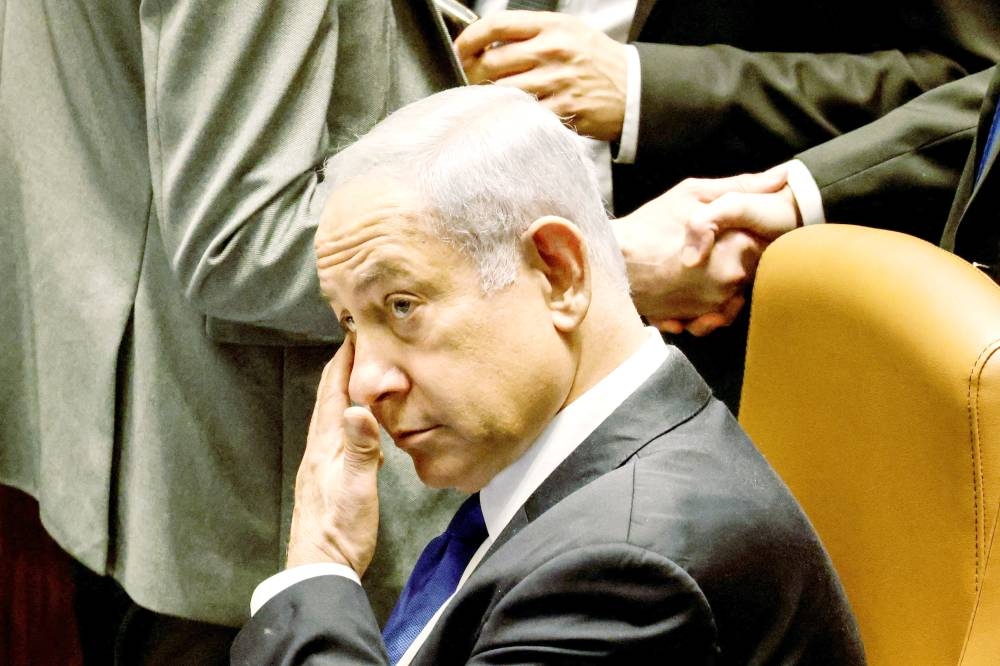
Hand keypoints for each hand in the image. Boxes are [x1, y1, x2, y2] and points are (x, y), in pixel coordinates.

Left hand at [286, 340, 383, 574]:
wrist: (320, 570)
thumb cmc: (340, 531)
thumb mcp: (356, 489)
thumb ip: (360, 449)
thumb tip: (358, 407)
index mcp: (324, 447)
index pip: (332, 394)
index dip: (342, 363)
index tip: (353, 334)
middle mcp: (318, 451)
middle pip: (328, 401)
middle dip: (341, 370)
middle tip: (355, 345)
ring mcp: (320, 467)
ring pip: (331, 418)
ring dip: (343, 393)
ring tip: (358, 377)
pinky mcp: (326, 480)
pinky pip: (337, 437)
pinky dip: (347, 419)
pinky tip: (357, 427)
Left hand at [456, 11, 627, 140]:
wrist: (633, 89)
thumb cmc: (596, 61)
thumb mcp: (568, 32)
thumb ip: (531, 33)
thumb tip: (488, 43)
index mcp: (551, 26)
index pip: (497, 25)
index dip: (470, 38)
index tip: (460, 49)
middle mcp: (552, 50)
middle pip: (492, 62)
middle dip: (473, 74)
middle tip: (471, 82)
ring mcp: (557, 81)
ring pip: (503, 91)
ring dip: (490, 98)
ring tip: (491, 101)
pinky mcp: (562, 109)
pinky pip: (523, 114)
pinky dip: (511, 116)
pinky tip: (512, 115)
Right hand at [614, 169, 786, 332]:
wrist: (610, 262)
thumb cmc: (650, 225)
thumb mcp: (694, 194)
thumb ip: (742, 187)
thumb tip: (783, 177)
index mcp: (737, 252)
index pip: (767, 244)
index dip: (752, 233)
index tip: (735, 228)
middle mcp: (730, 285)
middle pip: (749, 272)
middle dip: (736, 259)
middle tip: (712, 245)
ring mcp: (711, 308)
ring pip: (731, 297)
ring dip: (722, 284)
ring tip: (696, 265)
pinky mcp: (692, 322)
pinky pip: (710, 319)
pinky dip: (704, 309)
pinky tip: (689, 290)